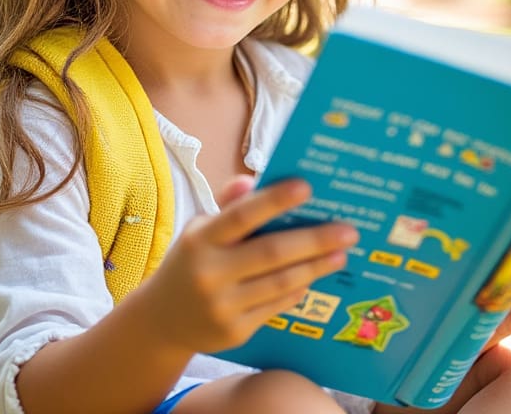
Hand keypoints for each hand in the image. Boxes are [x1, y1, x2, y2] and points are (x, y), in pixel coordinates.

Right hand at [137, 175, 358, 355]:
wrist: (162, 320)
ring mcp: (222, 306)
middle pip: (271, 253)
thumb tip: (249, 180)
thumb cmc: (190, 262)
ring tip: (341, 253)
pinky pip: (276, 306)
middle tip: (348, 230)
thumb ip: (226, 206)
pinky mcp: (234, 331)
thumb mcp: (198, 231)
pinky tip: (313, 277)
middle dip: (314, 240)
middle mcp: (209, 272)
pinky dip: (297, 290)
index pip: (241, 216)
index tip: (307, 187)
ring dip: (315, 267)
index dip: (274, 201)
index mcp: (200, 239)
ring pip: (280, 282)